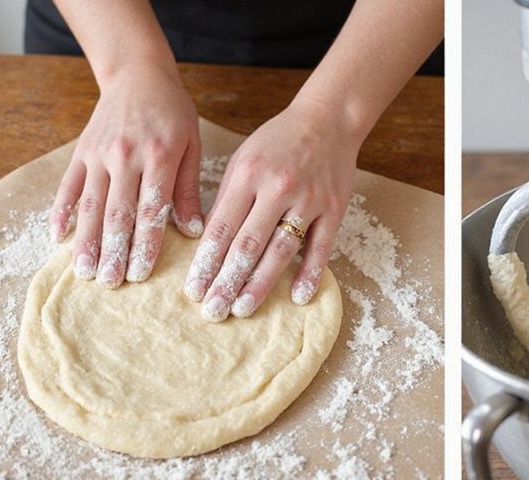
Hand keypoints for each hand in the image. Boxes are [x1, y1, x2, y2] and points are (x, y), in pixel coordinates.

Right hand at [49, 63, 203, 287]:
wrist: (138, 75)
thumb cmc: (173, 114)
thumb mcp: (191, 145)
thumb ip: (189, 189)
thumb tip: (194, 231)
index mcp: (159, 156)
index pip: (151, 209)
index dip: (145, 244)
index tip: (140, 273)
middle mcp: (125, 157)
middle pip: (117, 213)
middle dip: (113, 251)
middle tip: (110, 284)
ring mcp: (99, 154)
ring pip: (90, 205)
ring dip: (87, 241)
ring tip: (84, 272)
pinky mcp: (80, 152)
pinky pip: (67, 186)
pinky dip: (60, 212)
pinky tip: (57, 237)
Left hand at [183, 100, 357, 320]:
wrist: (327, 120)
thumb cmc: (278, 141)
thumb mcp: (243, 159)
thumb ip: (227, 197)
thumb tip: (208, 241)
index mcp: (248, 175)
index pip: (222, 227)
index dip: (206, 262)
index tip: (194, 289)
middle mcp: (277, 188)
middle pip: (248, 244)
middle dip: (227, 281)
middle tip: (213, 311)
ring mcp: (309, 200)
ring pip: (281, 249)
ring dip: (261, 283)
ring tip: (243, 309)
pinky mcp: (334, 208)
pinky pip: (321, 247)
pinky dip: (310, 273)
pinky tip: (299, 296)